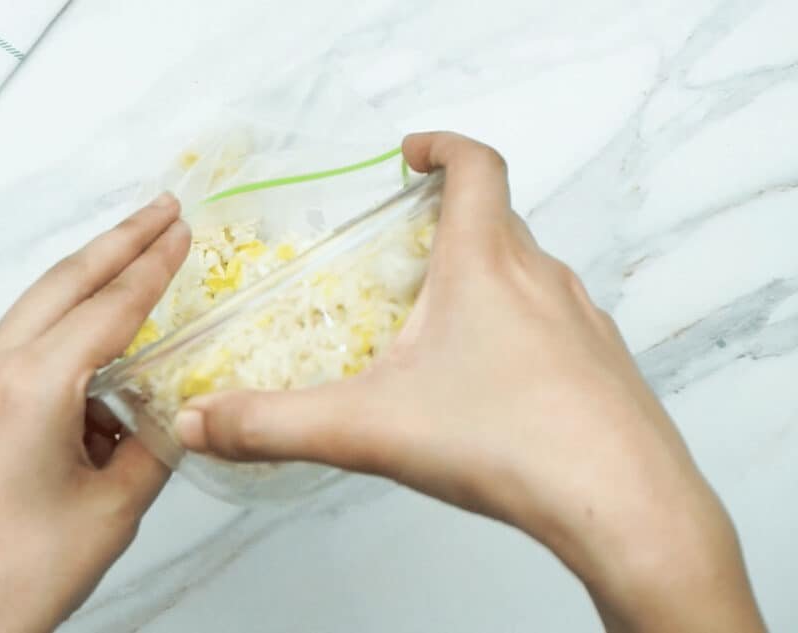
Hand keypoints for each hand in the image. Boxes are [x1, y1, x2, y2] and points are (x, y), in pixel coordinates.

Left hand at [0, 194, 189, 632]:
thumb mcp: (116, 508)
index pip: (109, 308)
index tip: (181, 230)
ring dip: (85, 289)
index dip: (153, 266)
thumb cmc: (22, 576)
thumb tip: (175, 409)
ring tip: (135, 275)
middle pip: (62, 284)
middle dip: (117, 242)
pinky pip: (11, 352)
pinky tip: (92, 368)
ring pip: (32, 313)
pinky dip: (56, 341)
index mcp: (32, 388)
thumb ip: (154, 443)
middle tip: (161, 208)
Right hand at [173, 133, 764, 631]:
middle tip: (401, 256)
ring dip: (484, 278)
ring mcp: (583, 321)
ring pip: (529, 274)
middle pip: (498, 220)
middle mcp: (543, 278)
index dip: (443, 146)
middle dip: (447, 224)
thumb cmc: (507, 443)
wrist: (625, 505)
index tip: (410, 155)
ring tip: (438, 326)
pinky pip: (557, 323)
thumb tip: (198, 422)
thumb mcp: (370, 429)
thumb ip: (274, 425)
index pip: (477, 166)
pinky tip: (493, 386)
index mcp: (486, 265)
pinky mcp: (604, 365)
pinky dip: (519, 329)